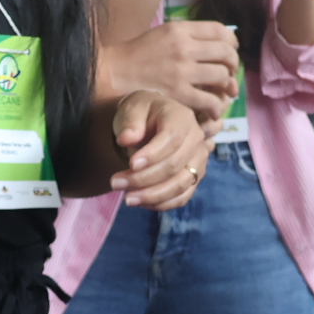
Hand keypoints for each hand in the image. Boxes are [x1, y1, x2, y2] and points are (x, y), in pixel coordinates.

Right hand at [100, 21, 238, 120]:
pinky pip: (208, 100)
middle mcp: (184, 48)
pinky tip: (214, 111)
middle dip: (233, 64)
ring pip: (221, 76)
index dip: (232, 41)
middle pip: (226, 53)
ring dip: (227, 84)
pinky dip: (216, 107)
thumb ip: (189, 34)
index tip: (231, 50)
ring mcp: (182, 71)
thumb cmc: (140, 52)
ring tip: (224, 89)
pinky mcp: (177, 92)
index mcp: (181, 30)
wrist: (117, 70)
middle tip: (230, 71)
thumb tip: (219, 43)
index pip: (220, 31)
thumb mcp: (164, 32)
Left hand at [110, 89, 213, 212]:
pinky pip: (182, 197)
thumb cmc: (141, 115)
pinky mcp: (194, 178)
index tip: (130, 165)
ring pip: (180, 185)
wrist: (149, 123)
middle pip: (175, 165)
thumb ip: (130, 123)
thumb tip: (126, 139)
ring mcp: (198, 161)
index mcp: (182, 118)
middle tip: (116, 183)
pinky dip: (161, 204)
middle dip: (144, 178)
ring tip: (127, 198)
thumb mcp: (131, 110)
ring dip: (152, 195)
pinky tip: (140, 202)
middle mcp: (196, 140)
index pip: (172, 139)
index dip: (152, 155)